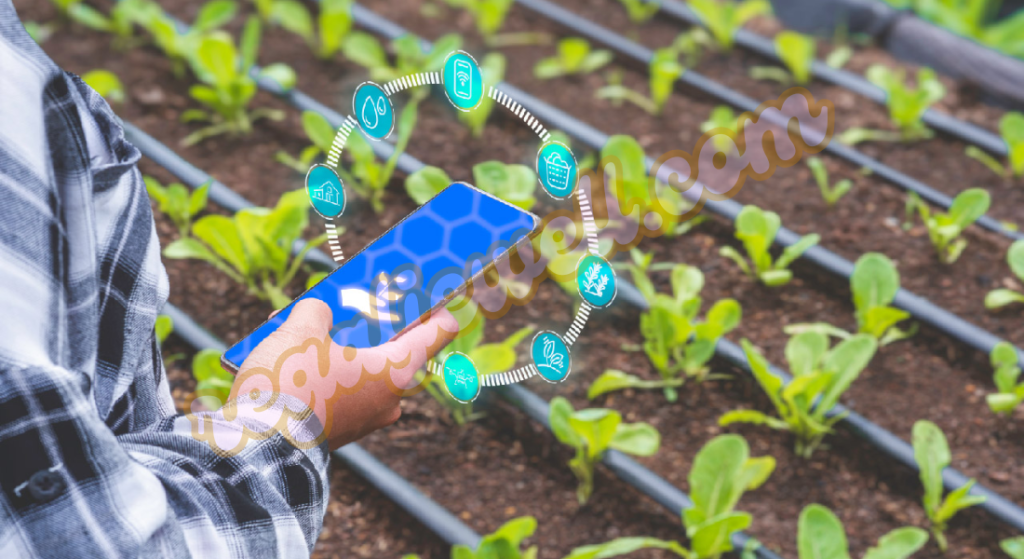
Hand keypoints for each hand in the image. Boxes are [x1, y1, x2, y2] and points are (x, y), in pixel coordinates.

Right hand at [233, 299, 457, 449]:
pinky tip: (297, 359)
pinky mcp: (341, 434)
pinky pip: (344, 394)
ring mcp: (367, 421)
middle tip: (358, 303)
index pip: (438, 332)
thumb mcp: (300, 329)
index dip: (437, 306)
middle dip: (375, 326)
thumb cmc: (289, 384)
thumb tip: (320, 311)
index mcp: (396, 371)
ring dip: (345, 351)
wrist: (256, 448)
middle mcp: (390, 400)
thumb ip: (318, 310)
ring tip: (312, 327)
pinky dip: (329, 375)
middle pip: (396, 351)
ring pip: (365, 373)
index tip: (434, 292)